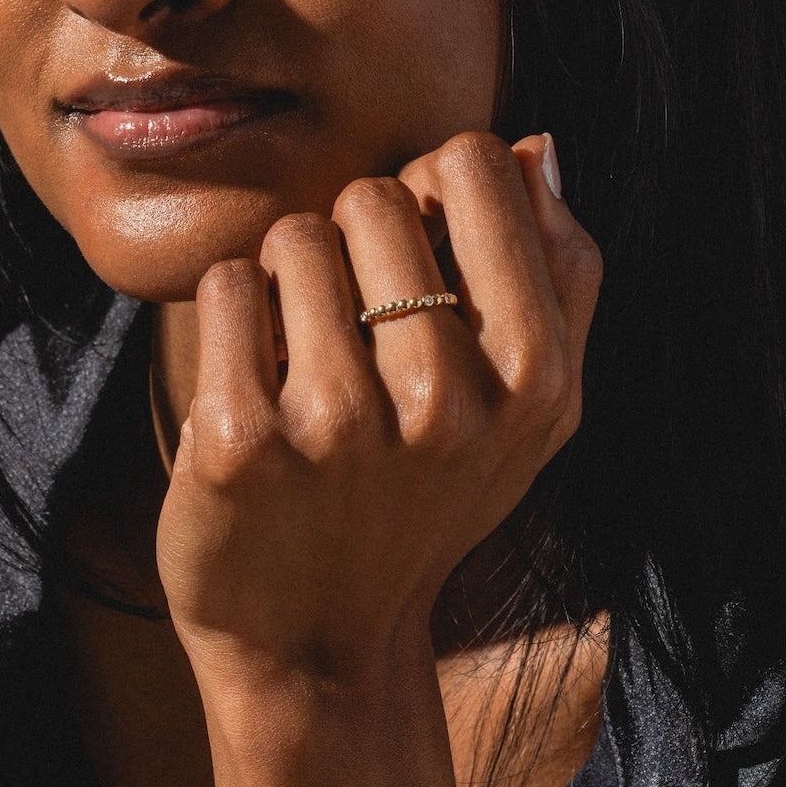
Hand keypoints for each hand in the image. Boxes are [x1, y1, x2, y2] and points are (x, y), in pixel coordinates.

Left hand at [155, 132, 600, 786]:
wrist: (318, 638)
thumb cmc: (425, 506)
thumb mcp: (529, 416)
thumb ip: (557, 280)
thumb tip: (540, 148)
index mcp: (535, 379)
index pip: (480, 167)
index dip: (438, 183)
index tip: (419, 244)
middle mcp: (447, 402)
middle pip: (379, 196)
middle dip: (357, 239)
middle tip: (356, 321)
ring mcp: (340, 425)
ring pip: (296, 236)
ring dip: (290, 279)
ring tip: (305, 356)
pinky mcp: (242, 442)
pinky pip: (228, 286)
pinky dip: (233, 314)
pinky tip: (254, 379)